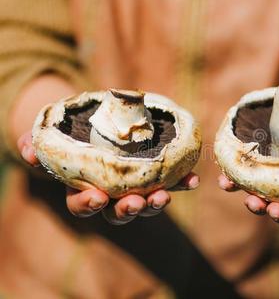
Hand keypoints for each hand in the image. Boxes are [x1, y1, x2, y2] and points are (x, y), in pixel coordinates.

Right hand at [18, 131, 199, 224]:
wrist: (98, 126)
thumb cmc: (73, 136)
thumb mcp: (54, 138)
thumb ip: (39, 145)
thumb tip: (27, 150)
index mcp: (86, 190)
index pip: (83, 204)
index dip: (88, 204)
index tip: (96, 197)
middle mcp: (113, 195)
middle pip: (120, 211)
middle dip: (128, 209)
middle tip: (136, 202)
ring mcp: (137, 187)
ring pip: (146, 202)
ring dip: (156, 201)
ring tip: (165, 195)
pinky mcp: (157, 176)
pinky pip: (170, 182)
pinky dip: (181, 182)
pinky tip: (193, 179)